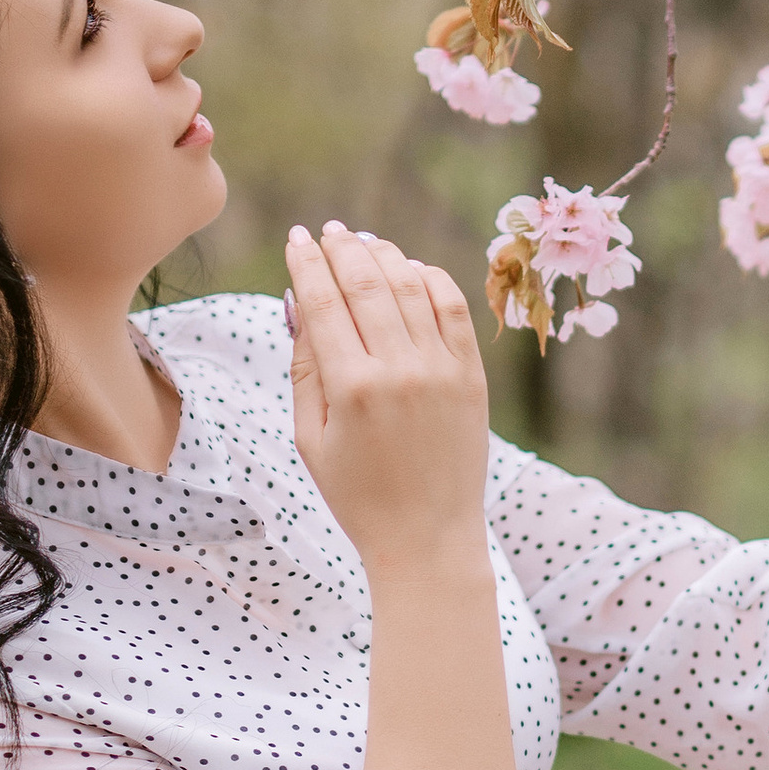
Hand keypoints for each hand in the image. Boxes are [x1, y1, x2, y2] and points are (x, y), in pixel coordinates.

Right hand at [286, 222, 493, 581]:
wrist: (428, 538)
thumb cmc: (359, 496)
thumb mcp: (312, 438)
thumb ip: (305, 367)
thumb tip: (298, 303)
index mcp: (352, 388)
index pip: (324, 302)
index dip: (307, 263)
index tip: (296, 238)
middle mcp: (401, 370)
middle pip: (367, 283)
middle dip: (343, 248)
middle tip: (328, 231)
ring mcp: (442, 370)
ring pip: (411, 286)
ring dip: (384, 255)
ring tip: (363, 241)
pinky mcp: (472, 377)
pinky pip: (453, 308)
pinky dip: (430, 279)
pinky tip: (409, 270)